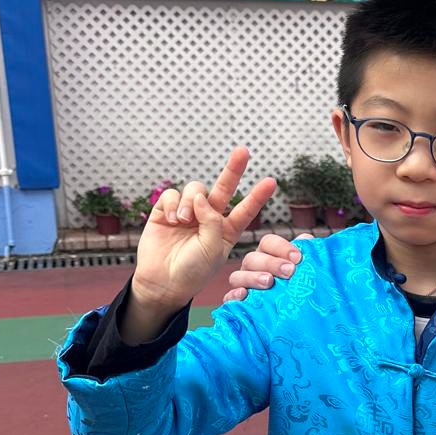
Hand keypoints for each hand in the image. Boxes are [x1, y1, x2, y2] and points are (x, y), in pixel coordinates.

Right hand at [126, 149, 275, 337]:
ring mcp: (188, 213)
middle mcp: (208, 218)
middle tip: (243, 151)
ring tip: (184, 220)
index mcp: (226, 230)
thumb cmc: (193, 271)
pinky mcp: (166, 211)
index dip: (258, 196)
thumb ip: (212, 222)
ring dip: (191, 201)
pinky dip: (173, 204)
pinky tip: (172, 220)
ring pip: (195, 189)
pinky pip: (172, 194)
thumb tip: (202, 198)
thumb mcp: (212, 250)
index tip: (272, 182)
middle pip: (224, 188)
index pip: (245, 210)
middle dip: (234, 169)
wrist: (163, 283)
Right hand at [224, 231, 310, 302]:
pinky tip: (244, 294)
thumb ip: (306, 254)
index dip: (282, 247)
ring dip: (253, 277)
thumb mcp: (305, 272)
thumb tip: (307, 238)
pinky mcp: (237, 302)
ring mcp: (242, 284)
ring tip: (269, 282)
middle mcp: (253, 267)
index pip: (268, 242)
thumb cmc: (299, 288)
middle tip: (289, 271)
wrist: (297, 314)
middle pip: (253, 258)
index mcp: (268, 254)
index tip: (298, 258)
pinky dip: (234, 294)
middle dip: (271, 263)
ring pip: (238, 276)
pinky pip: (229, 297)